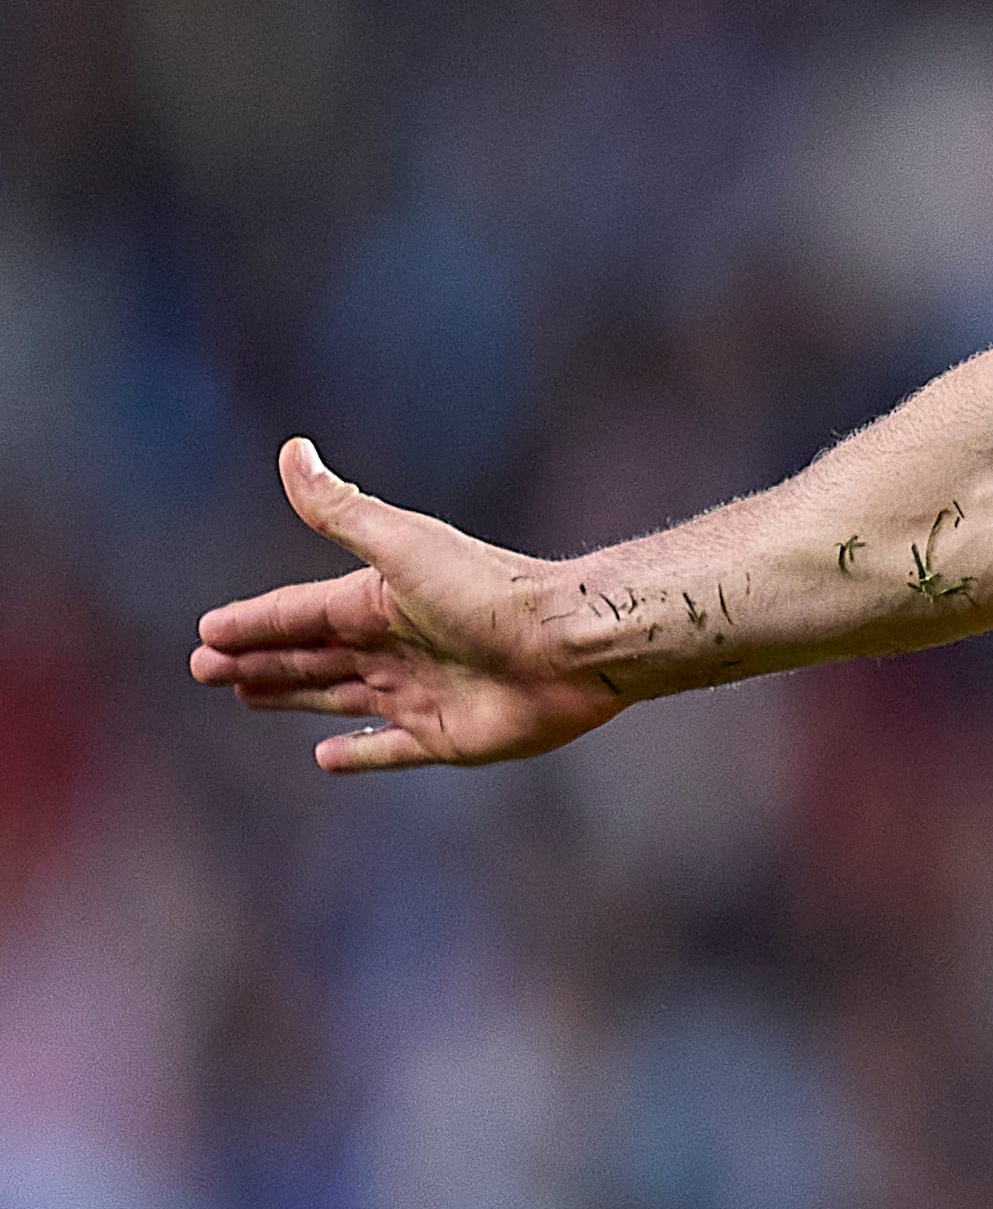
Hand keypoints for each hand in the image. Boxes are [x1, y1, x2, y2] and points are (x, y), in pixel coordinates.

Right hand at [187, 439, 623, 771]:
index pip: (300, 613)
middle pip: (311, 655)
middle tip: (205, 668)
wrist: (572, 644)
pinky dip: (359, 754)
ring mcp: (422, 693)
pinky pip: (391, 747)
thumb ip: (341, 510)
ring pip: (340, 696)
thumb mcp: (402, 546)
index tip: (206, 631)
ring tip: (247, 695)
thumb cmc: (489, 591)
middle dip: (259, 660)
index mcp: (381, 602)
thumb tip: (291, 451)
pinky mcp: (448, 736)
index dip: (252, 622)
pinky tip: (325, 757)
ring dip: (294, 694)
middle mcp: (398, 646)